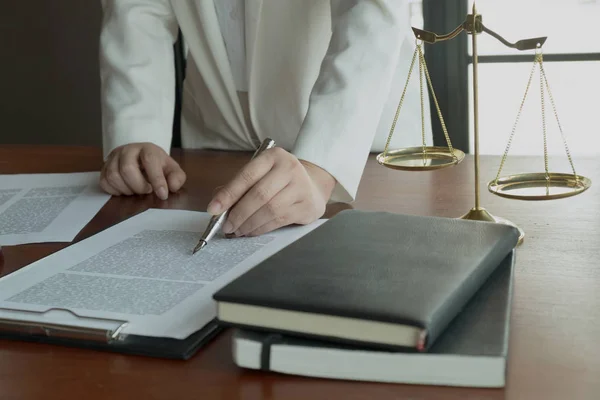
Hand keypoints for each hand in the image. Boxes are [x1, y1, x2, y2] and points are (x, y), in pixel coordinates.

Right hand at [100, 142, 185, 199]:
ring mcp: (114, 158)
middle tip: (146, 191)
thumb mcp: (171, 170)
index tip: (162, 194)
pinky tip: (125, 190)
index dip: (156, 179)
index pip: (150, 160)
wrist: (141, 158)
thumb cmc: (157, 165)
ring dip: (126, 189)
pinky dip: (115, 191)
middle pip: (127, 169)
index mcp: (147, 149)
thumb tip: (172, 186)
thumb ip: (177, 178)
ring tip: (136, 190)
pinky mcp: (104, 167)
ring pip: (113, 176)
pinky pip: (104, 182)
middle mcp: (128, 150)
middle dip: (138, 186)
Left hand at [207, 147, 335, 236]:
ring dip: (249, 224)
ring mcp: (301, 187)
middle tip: (226, 226)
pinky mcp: (307, 206)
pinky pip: (279, 220)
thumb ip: (239, 187)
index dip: (228, 194)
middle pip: (259, 195)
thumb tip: (217, 208)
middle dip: (238, 214)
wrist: (312, 186)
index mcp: (273, 156)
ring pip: (270, 210)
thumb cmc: (278, 181)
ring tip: (238, 231)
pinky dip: (261, 228)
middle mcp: (289, 168)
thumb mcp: (260, 175)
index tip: (213, 209)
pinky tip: (252, 231)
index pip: (247, 176)